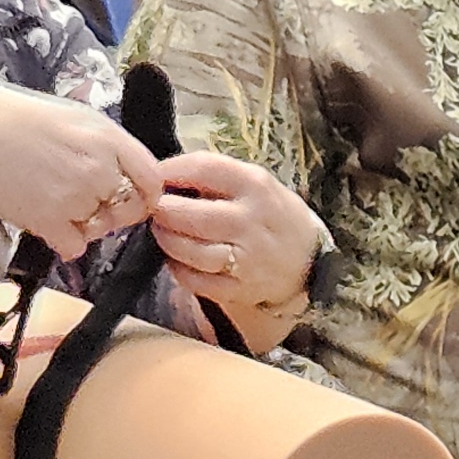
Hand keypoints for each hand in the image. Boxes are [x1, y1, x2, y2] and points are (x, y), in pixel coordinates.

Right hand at [0, 79, 161, 259]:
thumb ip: (103, 148)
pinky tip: (38, 216)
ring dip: (79, 224)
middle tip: (77, 202)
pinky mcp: (51, 218)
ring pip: (98, 230)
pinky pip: (73, 247)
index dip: (143, 197)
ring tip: (46, 197)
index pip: (152, 179)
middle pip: (127, 210)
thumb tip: (126, 181)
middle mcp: (98, 164)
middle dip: (108, 214)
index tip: (129, 201)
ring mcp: (76, 192)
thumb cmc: (12, 122)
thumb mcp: (70, 119)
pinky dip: (58, 240)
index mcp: (106, 135)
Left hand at [149, 152, 328, 348]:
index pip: (202, 169)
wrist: (306, 258)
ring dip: (166, 240)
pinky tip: (174, 258)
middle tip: (152, 209)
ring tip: (161, 231)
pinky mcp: (240, 289)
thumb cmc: (268, 214)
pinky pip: (197, 281)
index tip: (153, 177)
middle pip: (191, 214)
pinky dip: (178, 269)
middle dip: (162, 210)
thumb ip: (213, 176)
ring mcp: (246, 259)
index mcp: (254, 184)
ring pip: (191, 251)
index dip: (169, 172)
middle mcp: (250, 221)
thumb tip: (161, 177)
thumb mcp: (252, 182)